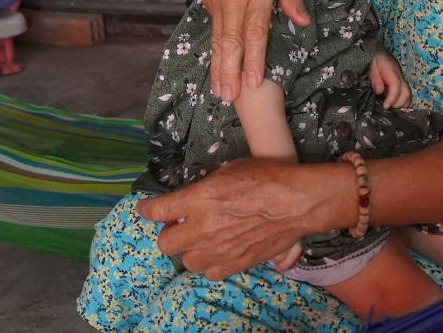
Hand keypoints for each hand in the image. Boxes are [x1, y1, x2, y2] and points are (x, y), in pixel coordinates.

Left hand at [137, 159, 347, 280]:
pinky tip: (221, 250)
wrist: (297, 202)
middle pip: (165, 244)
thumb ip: (208, 185)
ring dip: (191, 249)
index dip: (147, 210)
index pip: (157, 210)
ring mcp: (218, 250)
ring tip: (204, 238)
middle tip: (181, 224)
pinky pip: (210, 272)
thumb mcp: (231, 170)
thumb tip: (198, 195)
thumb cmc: (267, 176)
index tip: (145, 209)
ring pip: (187, 261)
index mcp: (199, 198)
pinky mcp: (234, 264)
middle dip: (169, 233)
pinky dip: (211, 263)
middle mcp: (202, 227)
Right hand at [197, 0, 310, 102]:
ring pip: (218, 38)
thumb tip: (302, 23)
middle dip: (230, 71)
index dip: (254, 58)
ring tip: (219, 89)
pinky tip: (217, 67)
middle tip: (229, 96)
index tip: (253, 81)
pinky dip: (215, 50)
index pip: (255, 30)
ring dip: (218, 66)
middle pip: (231, 40)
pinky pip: (213, 29)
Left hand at [369, 50, 411, 107]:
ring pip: (408, 95)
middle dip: (397, 104)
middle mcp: (400, 76)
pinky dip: (402, 102)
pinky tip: (394, 104)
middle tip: (386, 107)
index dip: (392, 98)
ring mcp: (403, 79)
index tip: (385, 106)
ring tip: (390, 106)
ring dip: (401, 104)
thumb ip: (375, 79)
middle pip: (406, 93)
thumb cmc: (375, 60)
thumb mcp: (371, 67)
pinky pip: (407, 95)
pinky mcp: (403, 83)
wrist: (380, 52)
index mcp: (392, 70)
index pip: (396, 86)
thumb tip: (379, 91)